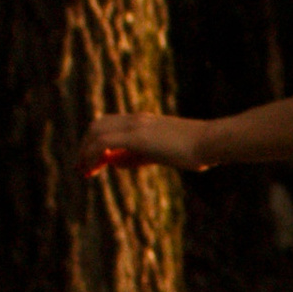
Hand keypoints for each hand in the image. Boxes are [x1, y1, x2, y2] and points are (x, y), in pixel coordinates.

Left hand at [81, 111, 208, 177]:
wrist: (211, 141)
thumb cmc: (196, 149)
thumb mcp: (164, 153)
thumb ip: (141, 156)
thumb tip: (119, 162)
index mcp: (144, 121)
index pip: (110, 124)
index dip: (95, 141)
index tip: (92, 162)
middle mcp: (136, 120)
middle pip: (98, 125)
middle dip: (85, 146)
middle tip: (82, 168)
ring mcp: (136, 126)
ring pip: (96, 132)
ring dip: (85, 152)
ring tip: (84, 171)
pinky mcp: (137, 137)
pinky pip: (103, 143)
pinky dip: (92, 155)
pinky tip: (91, 169)